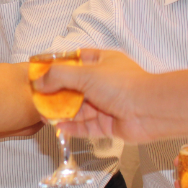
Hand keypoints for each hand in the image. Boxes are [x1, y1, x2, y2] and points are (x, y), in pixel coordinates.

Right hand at [33, 49, 156, 142]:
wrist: (151, 111)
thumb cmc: (123, 85)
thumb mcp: (86, 74)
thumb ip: (58, 76)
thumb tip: (38, 82)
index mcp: (102, 62)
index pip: (74, 60)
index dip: (56, 65)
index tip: (38, 71)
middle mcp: (103, 82)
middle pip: (73, 87)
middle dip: (55, 92)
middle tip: (36, 97)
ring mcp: (106, 104)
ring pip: (78, 108)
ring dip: (61, 111)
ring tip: (43, 114)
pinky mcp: (108, 124)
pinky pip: (86, 126)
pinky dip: (72, 127)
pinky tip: (58, 127)